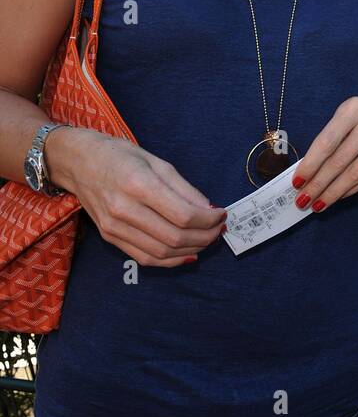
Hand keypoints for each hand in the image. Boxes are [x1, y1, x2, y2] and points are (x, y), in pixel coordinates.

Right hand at [48, 128, 225, 265]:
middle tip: (218, 229)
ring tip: (206, 240)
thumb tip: (209, 210)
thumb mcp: (156, 161)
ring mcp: (114, 227)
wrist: (77, 162)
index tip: (221, 214)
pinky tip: (186, 253)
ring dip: (191, 251)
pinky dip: (170, 260)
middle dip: (205, 237)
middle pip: (174, 238)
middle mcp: (124, 210)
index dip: (208, 220)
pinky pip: (145, 258)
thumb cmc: (119, 155)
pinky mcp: (109, 237)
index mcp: (138, 185)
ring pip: (162, 253)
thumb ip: (184, 188)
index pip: (183, 215)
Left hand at [291, 94, 357, 211]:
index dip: (310, 165)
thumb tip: (308, 171)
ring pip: (356, 173)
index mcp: (354, 108)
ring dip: (334, 192)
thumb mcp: (350, 115)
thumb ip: (332, 138)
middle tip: (303, 199)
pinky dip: (352, 190)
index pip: (327, 142)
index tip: (297, 182)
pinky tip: (340, 195)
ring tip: (319, 203)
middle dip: (318, 184)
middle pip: (340, 160)